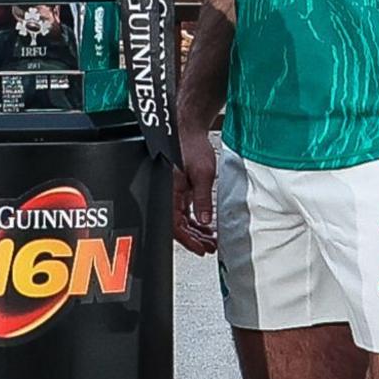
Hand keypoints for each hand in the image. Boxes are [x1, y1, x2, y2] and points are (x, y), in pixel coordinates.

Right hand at [173, 123, 217, 255]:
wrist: (188, 129)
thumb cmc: (190, 145)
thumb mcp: (202, 174)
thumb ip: (203, 199)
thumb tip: (205, 220)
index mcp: (169, 192)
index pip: (175, 225)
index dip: (188, 240)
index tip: (200, 249)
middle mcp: (168, 194)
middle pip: (178, 226)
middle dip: (194, 240)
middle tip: (208, 248)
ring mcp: (173, 193)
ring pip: (182, 220)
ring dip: (196, 232)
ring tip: (210, 241)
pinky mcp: (179, 189)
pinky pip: (185, 211)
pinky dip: (195, 220)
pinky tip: (206, 226)